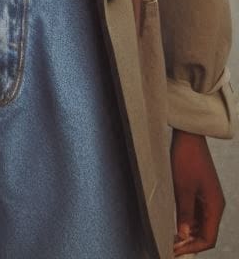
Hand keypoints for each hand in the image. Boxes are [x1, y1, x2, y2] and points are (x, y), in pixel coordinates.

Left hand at [172, 129, 224, 254]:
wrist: (188, 136)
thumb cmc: (186, 159)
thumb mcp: (182, 187)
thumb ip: (184, 212)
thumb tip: (184, 236)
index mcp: (215, 206)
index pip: (208, 238)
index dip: (192, 248)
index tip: (175, 251)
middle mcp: (214, 205)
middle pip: (205, 233)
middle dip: (189, 243)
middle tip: (170, 247)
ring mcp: (207, 198)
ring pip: (200, 224)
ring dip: (187, 233)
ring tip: (169, 237)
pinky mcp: (199, 191)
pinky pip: (195, 213)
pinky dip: (186, 221)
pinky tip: (173, 223)